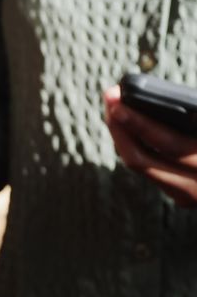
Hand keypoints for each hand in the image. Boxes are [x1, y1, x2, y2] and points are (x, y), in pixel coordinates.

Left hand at [104, 85, 196, 207]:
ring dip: (122, 135)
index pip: (168, 144)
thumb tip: (182, 106)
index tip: (118, 98)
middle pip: (140, 158)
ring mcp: (189, 195)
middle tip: (109, 98)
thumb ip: (192, 118)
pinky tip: (129, 125)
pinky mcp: (183, 198)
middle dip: (119, 126)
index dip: (139, 121)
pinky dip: (136, 146)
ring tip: (115, 108)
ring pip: (140, 167)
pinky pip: (150, 170)